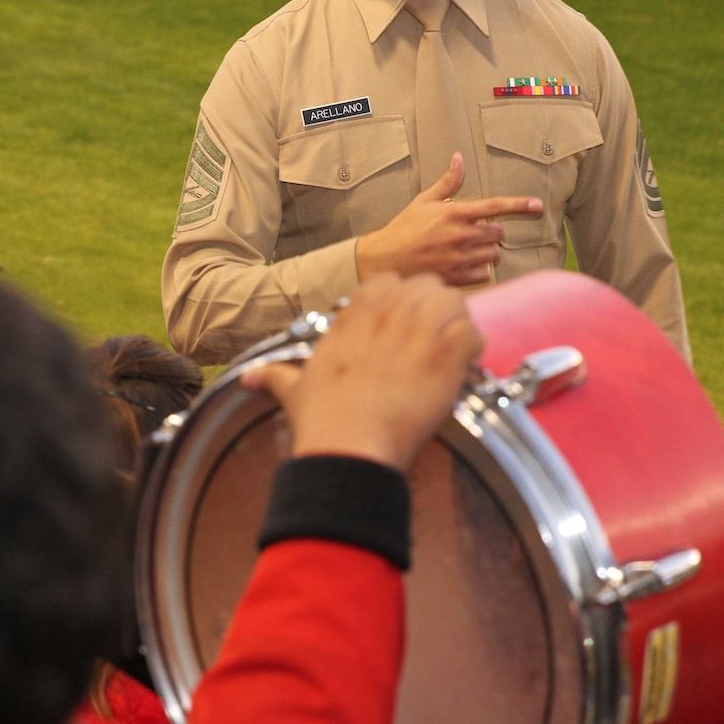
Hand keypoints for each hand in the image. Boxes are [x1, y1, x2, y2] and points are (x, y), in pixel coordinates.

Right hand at [240, 272, 482, 470]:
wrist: (350, 443)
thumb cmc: (323, 419)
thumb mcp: (294, 390)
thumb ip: (275, 376)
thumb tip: (250, 378)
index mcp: (354, 315)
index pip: (390, 281)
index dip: (402, 299)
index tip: (403, 324)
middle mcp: (388, 314)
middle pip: (427, 285)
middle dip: (434, 309)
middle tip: (433, 340)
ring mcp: (419, 329)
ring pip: (454, 301)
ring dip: (457, 323)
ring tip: (453, 351)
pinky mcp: (446, 353)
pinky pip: (473, 330)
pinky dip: (473, 347)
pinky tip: (464, 366)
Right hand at [354, 153, 541, 285]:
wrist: (383, 260)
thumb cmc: (404, 229)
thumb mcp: (423, 202)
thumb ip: (447, 182)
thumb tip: (459, 158)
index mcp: (453, 213)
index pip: (494, 206)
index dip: (519, 205)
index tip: (537, 205)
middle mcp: (459, 235)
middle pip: (498, 233)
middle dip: (491, 232)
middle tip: (474, 233)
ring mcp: (459, 258)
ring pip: (494, 254)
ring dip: (487, 251)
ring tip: (468, 249)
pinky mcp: (457, 277)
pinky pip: (485, 272)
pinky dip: (480, 268)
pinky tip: (464, 264)